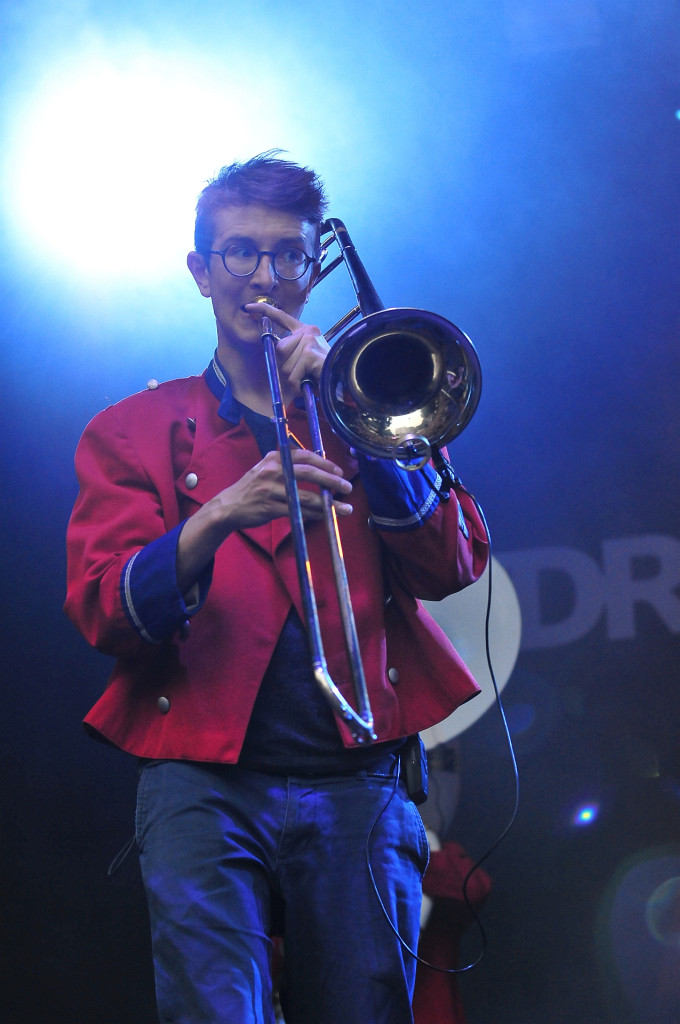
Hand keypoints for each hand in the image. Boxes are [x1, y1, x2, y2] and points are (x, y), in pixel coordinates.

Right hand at [176, 449, 351, 591]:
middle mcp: (272, 470)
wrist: (228, 506)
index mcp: (274, 458)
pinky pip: (298, 511)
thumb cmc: (253, 488)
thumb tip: (319, 470)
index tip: (339, 471)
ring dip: (328, 504)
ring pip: (306, 497)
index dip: (325, 463)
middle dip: (331, 480)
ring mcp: (270, 490)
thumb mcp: (267, 468)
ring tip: (346, 509)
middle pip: (308, 473)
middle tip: (348, 487)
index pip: (305, 456)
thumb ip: (288, 466)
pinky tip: (326, 517)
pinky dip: (314, 515)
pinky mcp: (270, 507)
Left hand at [244, 302, 328, 394]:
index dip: (264, 311)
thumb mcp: (306, 359)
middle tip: (305, 373)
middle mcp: (307, 332)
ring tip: (310, 377)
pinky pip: (293, 374)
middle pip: (280, 350)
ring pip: (285, 365)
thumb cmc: (324, 372)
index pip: (282, 318)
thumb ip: (291, 354)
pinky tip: (312, 381)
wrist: (344, 379)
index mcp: (306, 331)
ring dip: (295, 378)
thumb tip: (276, 356)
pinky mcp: (309, 353)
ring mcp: (309, 341)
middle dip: (288, 367)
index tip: (248, 307)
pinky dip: (299, 383)